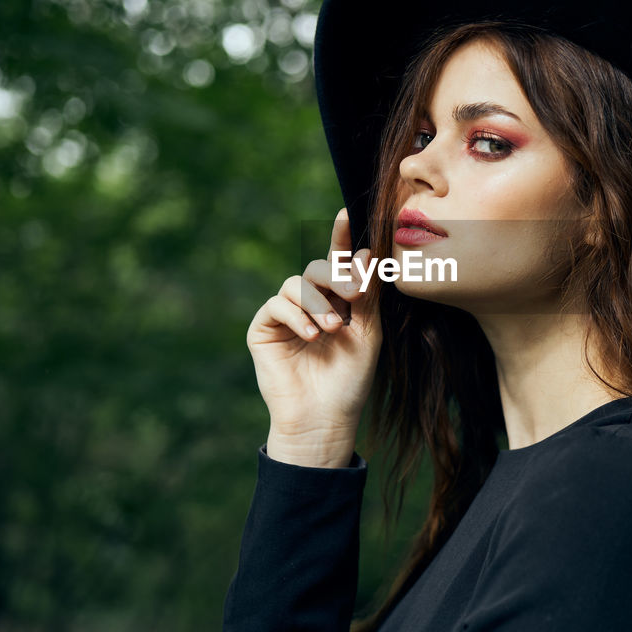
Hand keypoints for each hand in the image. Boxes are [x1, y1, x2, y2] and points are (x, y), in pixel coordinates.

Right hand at [245, 208, 382, 467]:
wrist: (325, 418)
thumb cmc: (350, 380)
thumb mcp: (367, 333)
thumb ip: (365, 295)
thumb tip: (364, 253)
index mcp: (337, 301)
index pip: (338, 263)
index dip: (340, 237)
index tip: (347, 212)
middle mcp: (309, 303)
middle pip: (317, 268)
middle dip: (337, 277)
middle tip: (355, 295)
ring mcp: (285, 315)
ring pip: (296, 283)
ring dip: (318, 303)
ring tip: (332, 330)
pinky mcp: (263, 329)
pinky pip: (276, 304)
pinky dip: (296, 315)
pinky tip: (311, 336)